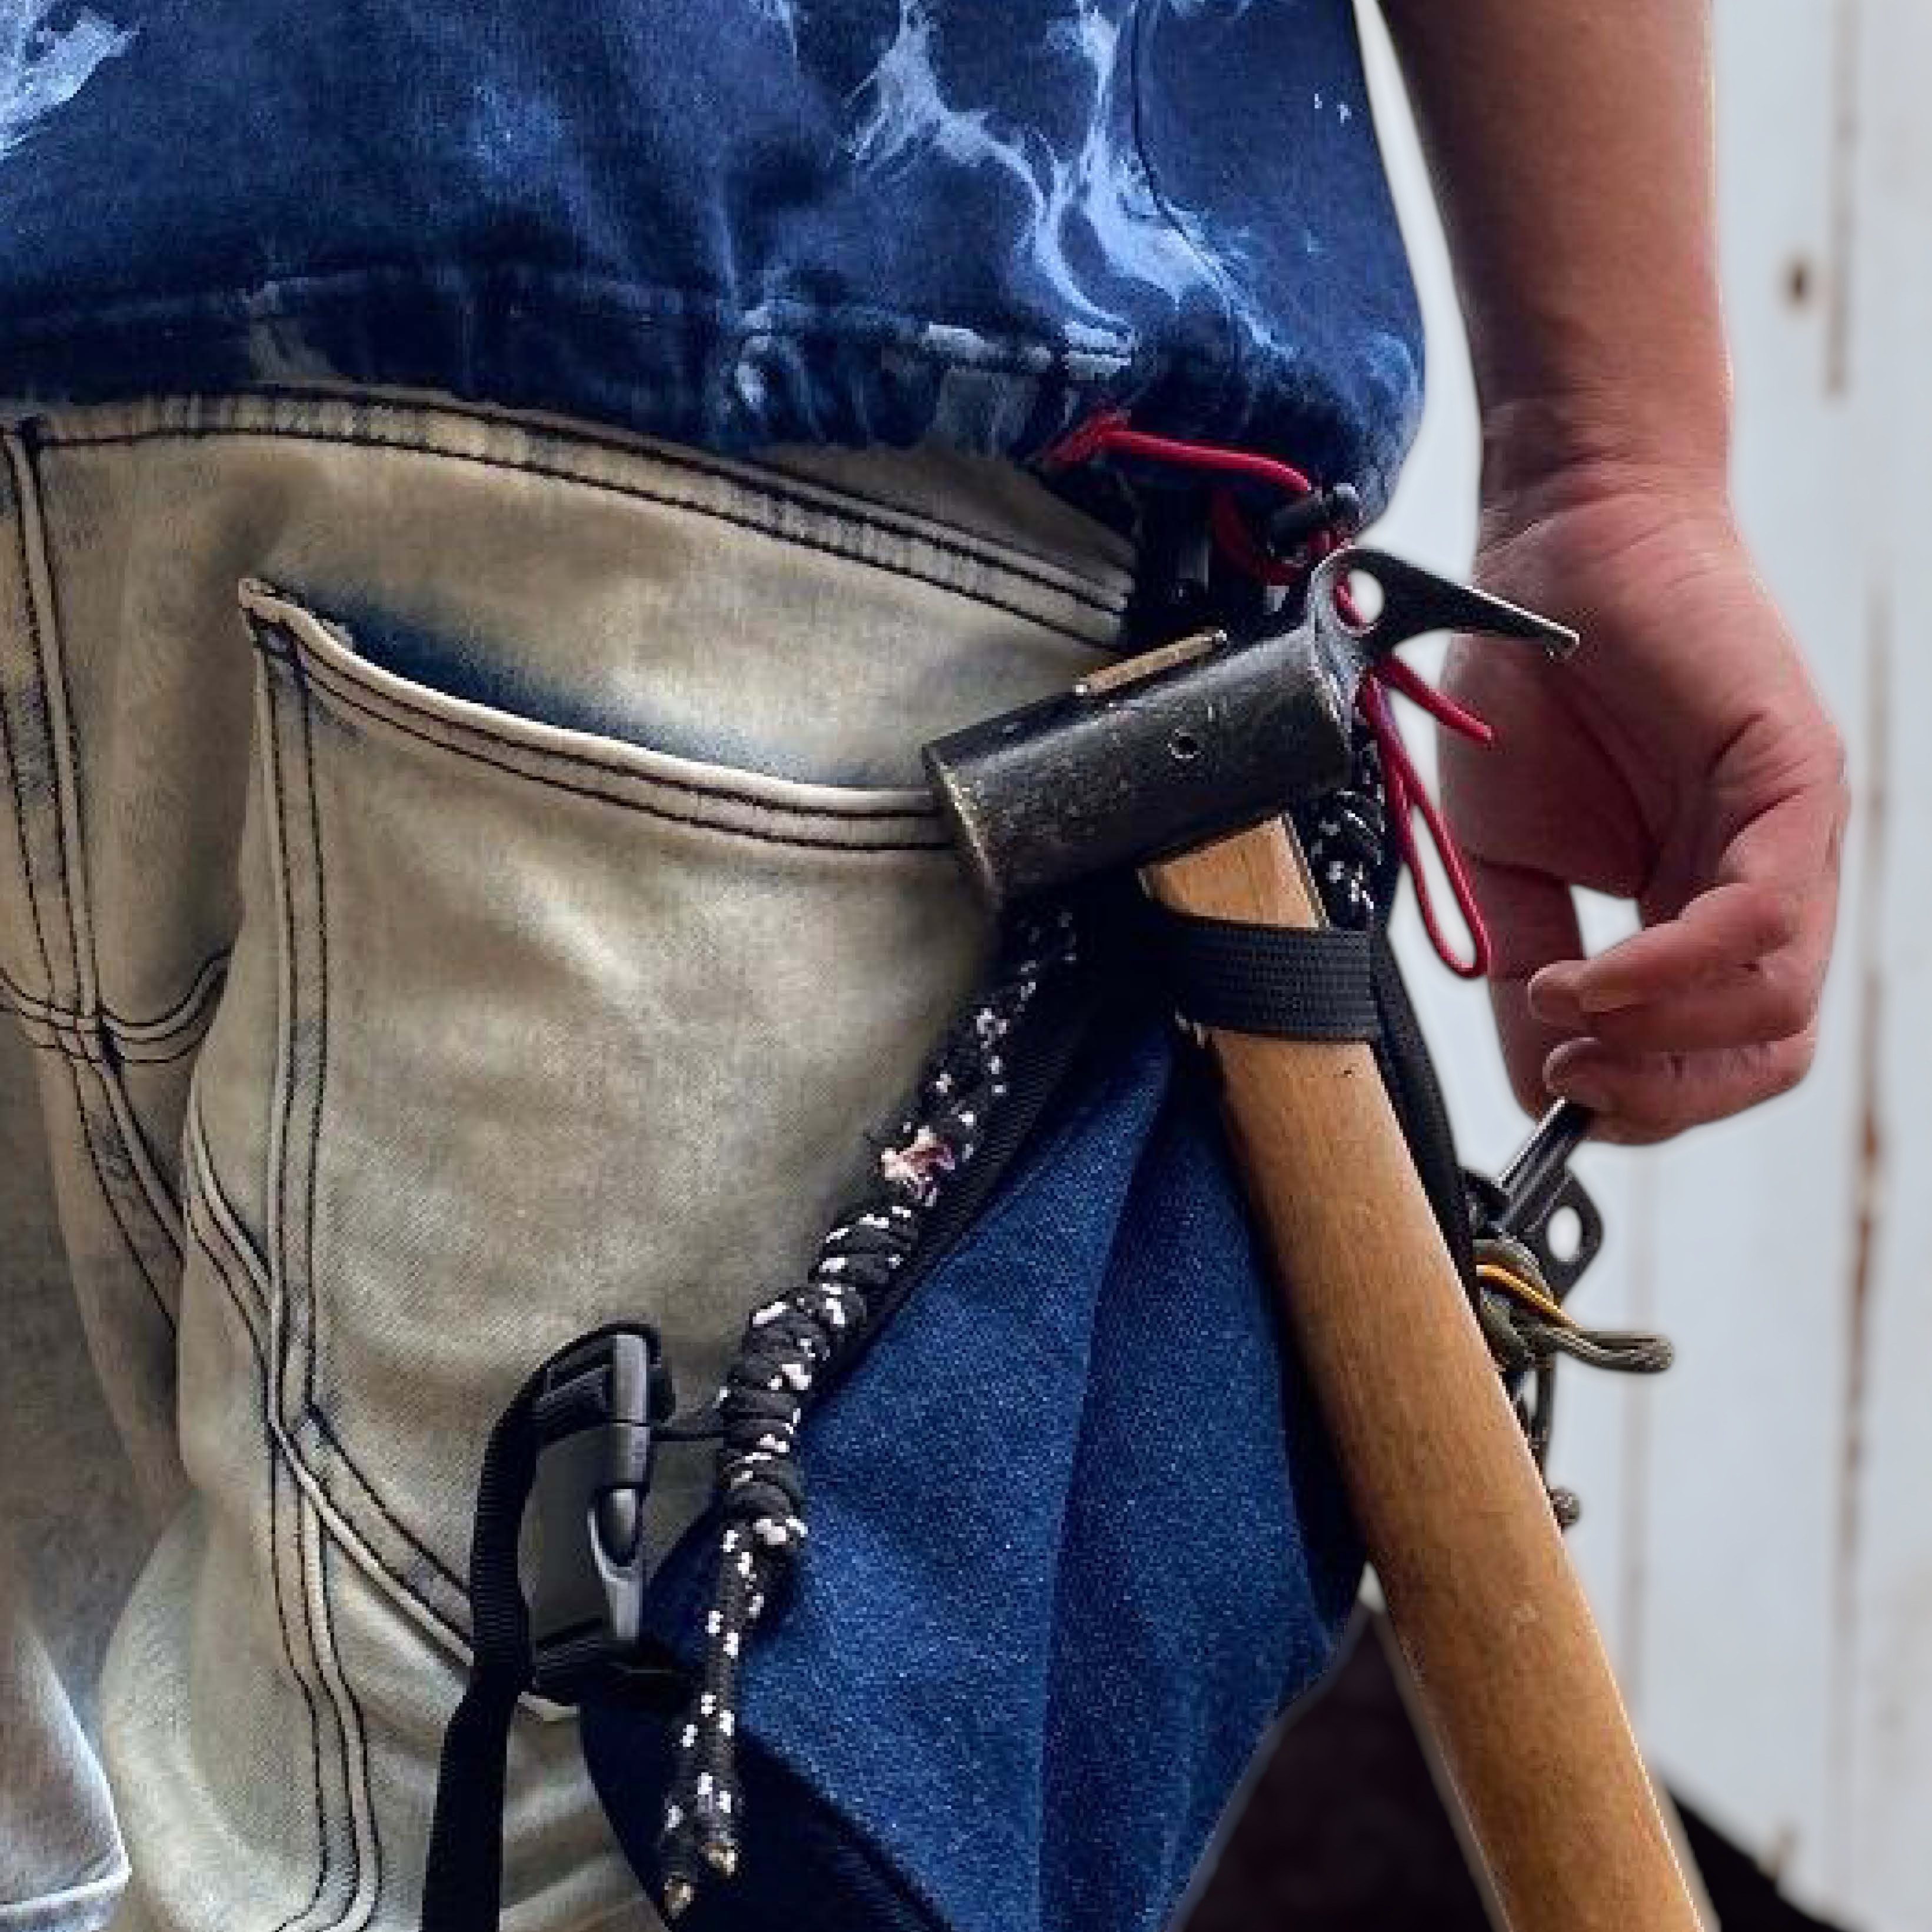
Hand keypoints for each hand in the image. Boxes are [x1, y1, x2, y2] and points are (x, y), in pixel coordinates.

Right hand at [1438, 476, 1847, 1144]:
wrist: (1549, 551)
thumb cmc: (1529, 693)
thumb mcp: (1505, 863)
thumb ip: (1526, 969)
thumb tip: (1541, 1086)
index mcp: (1698, 910)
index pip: (1712, 1055)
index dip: (1638, 1100)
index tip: (1554, 1086)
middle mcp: (1763, 885)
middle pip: (1765, 1053)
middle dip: (1662, 1093)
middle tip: (1571, 1073)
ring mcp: (1791, 837)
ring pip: (1778, 1005)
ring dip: (1660, 1037)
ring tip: (1564, 1007)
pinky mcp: (1796, 781)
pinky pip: (1760, 918)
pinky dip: (1672, 970)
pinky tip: (1592, 975)